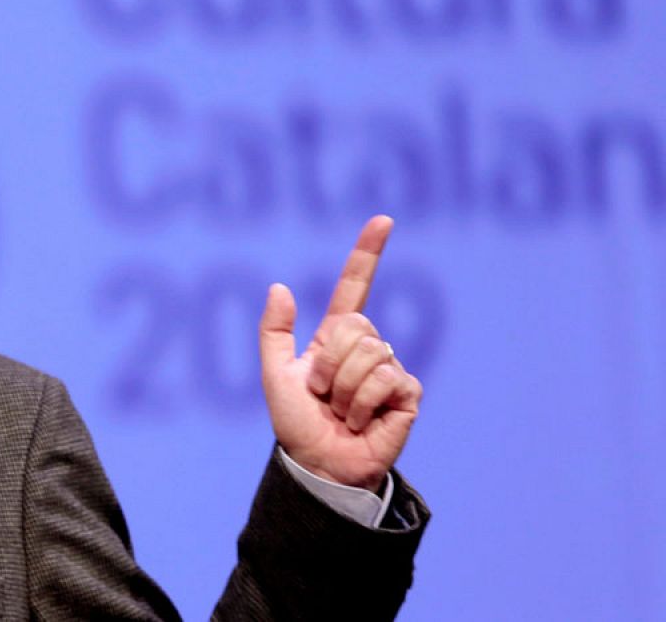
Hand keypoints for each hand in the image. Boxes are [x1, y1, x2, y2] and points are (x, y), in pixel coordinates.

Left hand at [257, 215, 422, 490]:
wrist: (318, 462)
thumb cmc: (296, 423)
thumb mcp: (274, 374)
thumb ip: (274, 332)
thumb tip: (279, 286)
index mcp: (335, 337)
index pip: (355, 287)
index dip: (368, 253)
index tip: (383, 219)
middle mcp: (367, 347)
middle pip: (356, 326)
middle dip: (331, 363)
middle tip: (324, 395)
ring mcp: (390, 368)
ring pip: (370, 353)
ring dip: (345, 389)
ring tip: (341, 412)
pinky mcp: (408, 394)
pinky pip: (387, 379)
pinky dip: (363, 404)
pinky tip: (363, 421)